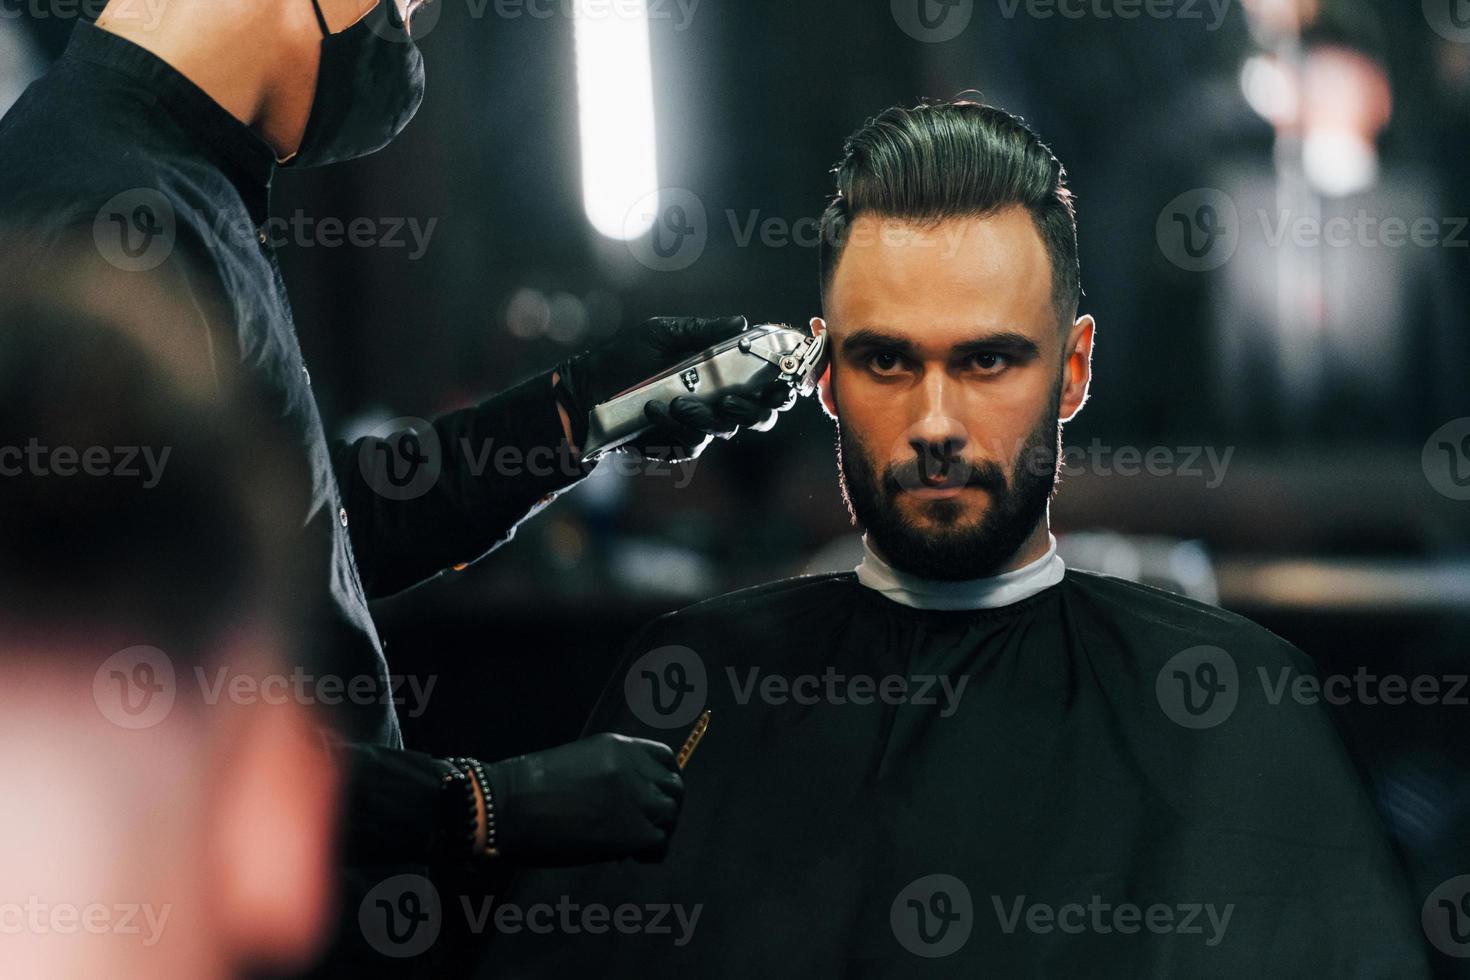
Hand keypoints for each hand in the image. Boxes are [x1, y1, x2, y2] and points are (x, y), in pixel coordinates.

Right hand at [483, 733, 683, 865]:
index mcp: (618, 747)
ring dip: (659, 831)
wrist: (507, 807)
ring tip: (637, 845)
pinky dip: (650, 853)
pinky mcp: (632, 829)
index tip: (656, 797)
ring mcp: (635, 796)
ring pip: (670, 816)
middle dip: (666, 809)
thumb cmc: (528, 790)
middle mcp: (632, 767)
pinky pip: (659, 843)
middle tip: (646, 827)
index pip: (665, 759)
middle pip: (674, 788)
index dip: (665, 781)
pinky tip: (632, 857)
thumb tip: (629, 806)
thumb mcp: (577, 765)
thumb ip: (610, 776)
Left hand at [555, 315, 797, 460]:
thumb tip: (743, 323)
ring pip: (726, 429)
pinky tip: (655, 410)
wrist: (587, 390)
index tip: (781, 382)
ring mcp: (699, 425)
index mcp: (721, 372)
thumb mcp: (662, 334)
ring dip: (707, 416)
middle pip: (759, 415)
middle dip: (754, 409)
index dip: (780, 385)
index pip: (764, 384)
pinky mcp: (679, 445)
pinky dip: (676, 426)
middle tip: (732, 400)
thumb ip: (702, 331)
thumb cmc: (624, 357)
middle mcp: (717, 401)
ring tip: (678, 401)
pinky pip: (693, 442)